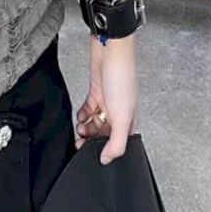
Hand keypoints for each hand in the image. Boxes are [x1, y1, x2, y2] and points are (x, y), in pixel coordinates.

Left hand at [74, 31, 138, 164]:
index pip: (118, 144)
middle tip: (80, 143)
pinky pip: (88, 108)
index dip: (106, 151)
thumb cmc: (122, 78)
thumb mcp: (122, 116)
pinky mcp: (96, 91)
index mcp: (130, 121)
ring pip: (95, 122)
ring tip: (80, 129)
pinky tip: (80, 115)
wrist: (110, 51)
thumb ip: (116, 143)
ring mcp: (107, 102)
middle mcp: (119, 112)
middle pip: (104, 133)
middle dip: (92, 140)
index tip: (92, 155)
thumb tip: (107, 160)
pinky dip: (83, 114)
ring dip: (86, 128)